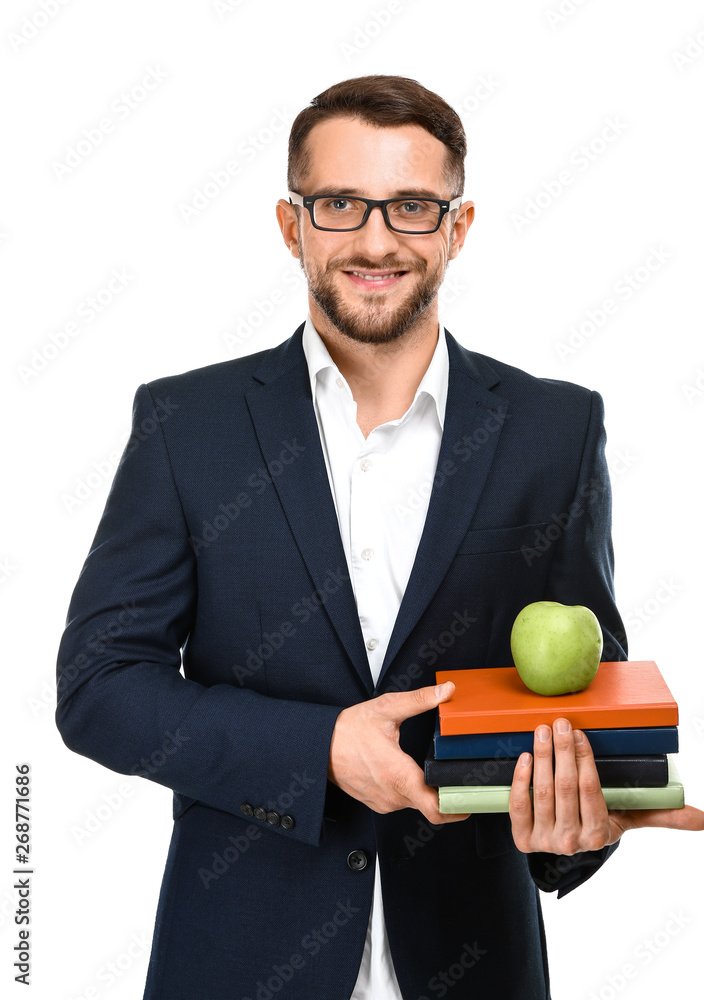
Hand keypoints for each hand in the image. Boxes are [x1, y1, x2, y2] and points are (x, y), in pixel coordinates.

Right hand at [328, 681, 470, 825]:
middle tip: (461, 779)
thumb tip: (445, 690)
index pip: (436, 809)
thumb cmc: (348, 730)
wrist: (320, 745)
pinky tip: (411, 773)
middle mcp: (393, 796)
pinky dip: (411, 791)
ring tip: (436, 772)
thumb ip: (419, 700)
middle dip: (447, 794)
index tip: (471, 798)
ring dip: (427, 792)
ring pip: (416, 804)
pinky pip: (402, 801)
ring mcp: (384, 802)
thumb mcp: (387, 709)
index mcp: (399, 776)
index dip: (458, 807)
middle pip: (431, 807)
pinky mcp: (377, 802)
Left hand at [509, 718, 703, 854]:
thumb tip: (703, 819)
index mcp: (599, 835)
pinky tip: (524, 756)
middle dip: (562, 752)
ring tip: (543, 730)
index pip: (590, 792)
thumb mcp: (631, 816)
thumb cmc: (603, 819)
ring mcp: (545, 841)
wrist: (569, 841)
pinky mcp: (523, 839)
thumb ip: (663, 815)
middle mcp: (571, 843)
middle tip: (561, 723)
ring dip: (541, 757)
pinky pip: (518, 807)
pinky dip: (520, 779)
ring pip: (542, 793)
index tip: (580, 734)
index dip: (583, 762)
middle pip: (565, 789)